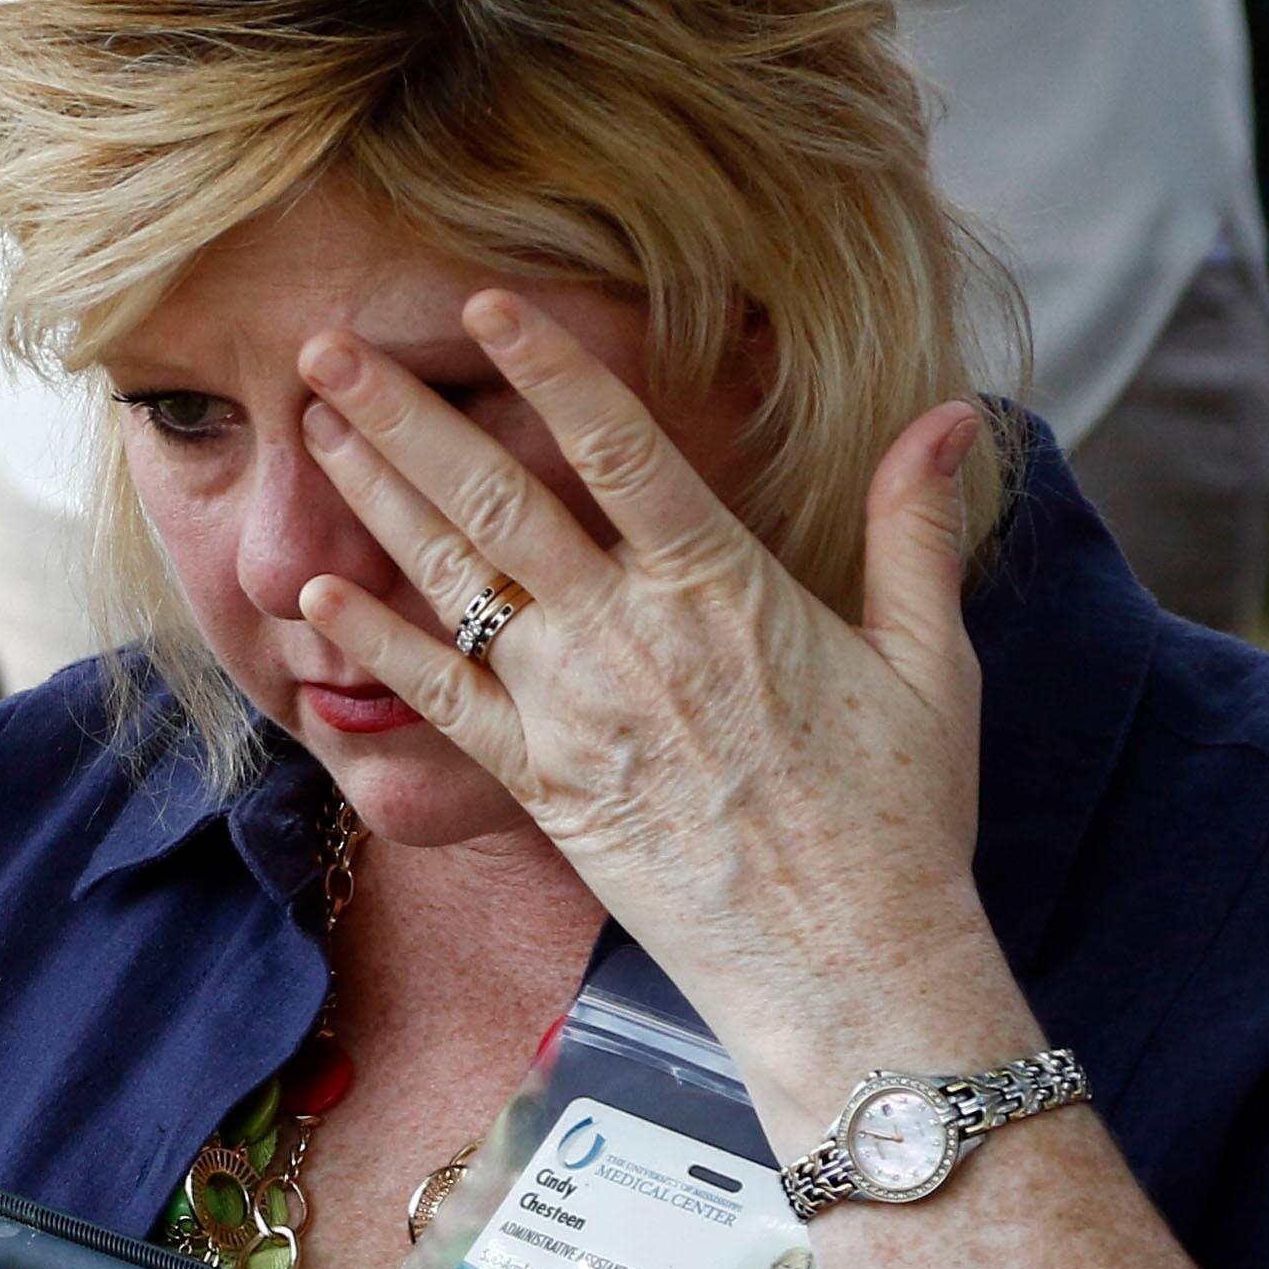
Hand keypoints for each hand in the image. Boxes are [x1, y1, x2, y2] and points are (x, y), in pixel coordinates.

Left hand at [287, 296, 1025, 1123]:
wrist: (848, 968)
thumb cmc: (901, 818)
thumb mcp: (933, 660)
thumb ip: (916, 526)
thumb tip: (954, 411)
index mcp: (724, 587)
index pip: (619, 446)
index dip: (547, 363)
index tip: (485, 301)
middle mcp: (631, 636)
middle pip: (497, 495)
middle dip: (404, 411)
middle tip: (330, 342)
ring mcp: (575, 713)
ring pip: (453, 580)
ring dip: (375, 495)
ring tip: (313, 425)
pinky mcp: (544, 789)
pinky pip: (441, 704)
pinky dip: (376, 645)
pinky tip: (318, 595)